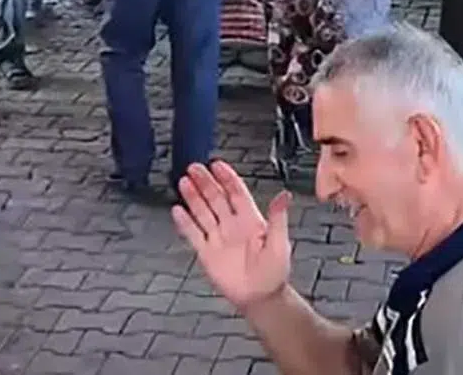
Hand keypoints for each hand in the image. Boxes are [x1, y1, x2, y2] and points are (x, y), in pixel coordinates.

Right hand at [172, 161, 292, 310]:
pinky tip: (177, 210)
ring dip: (193, 197)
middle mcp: (232, 225)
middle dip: (205, 182)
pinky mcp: (206, 254)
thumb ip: (278, 218)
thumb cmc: (274, 272)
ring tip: (184, 182)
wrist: (261, 297)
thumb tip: (285, 195)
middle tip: (194, 167)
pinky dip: (185, 223)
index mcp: (250, 219)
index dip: (227, 178)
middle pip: (216, 198)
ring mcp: (218, 238)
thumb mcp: (279, 242)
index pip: (236, 193)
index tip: (217, 165)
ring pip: (202, 212)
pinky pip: (193, 235)